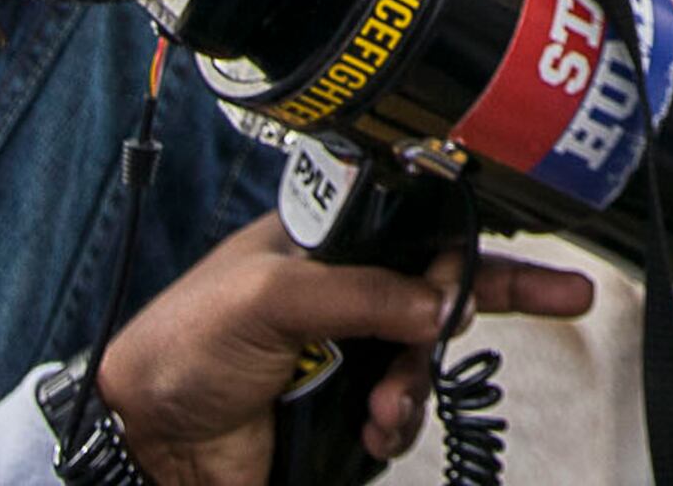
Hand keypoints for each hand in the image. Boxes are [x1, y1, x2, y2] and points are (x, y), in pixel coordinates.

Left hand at [95, 216, 591, 485]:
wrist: (146, 443)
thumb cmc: (178, 347)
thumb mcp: (268, 295)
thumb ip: (359, 290)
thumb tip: (435, 301)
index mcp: (325, 244)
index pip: (416, 230)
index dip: (466, 249)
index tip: (514, 274)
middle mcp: (343, 295)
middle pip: (439, 293)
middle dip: (472, 312)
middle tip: (525, 311)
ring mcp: (346, 355)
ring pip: (425, 362)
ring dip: (418, 385)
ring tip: (384, 407)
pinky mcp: (341, 413)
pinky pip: (402, 416)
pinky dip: (398, 425)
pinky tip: (373, 429)